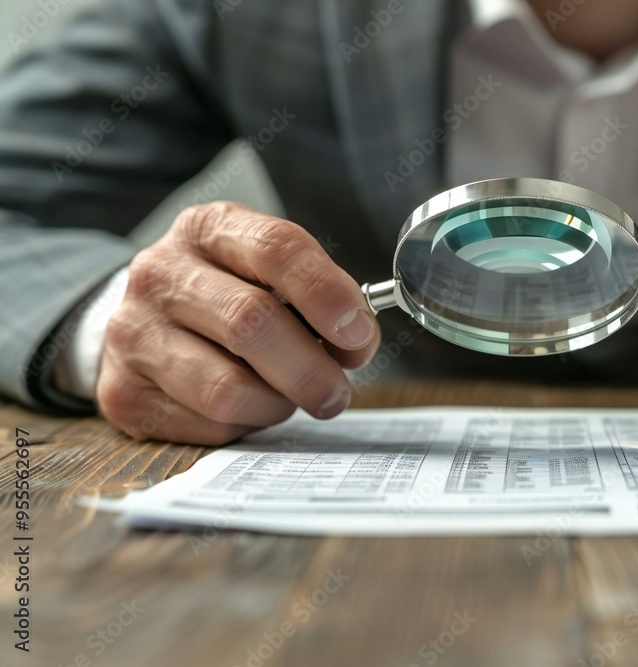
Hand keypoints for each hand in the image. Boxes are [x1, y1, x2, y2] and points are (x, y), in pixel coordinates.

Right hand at [97, 202, 379, 444]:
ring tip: (287, 397)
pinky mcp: (123, 393)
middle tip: (337, 392)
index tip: (359, 335)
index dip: (328, 295)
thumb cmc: (229, 295)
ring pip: (228, 387)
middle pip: (251, 322)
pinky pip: (207, 424)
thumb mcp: (270, 272)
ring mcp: (133, 333)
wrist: (148, 322)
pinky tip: (247, 407)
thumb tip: (356, 340)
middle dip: (312, 368)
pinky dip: (244, 424)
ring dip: (278, 403)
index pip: (277, 249)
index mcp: (209, 230)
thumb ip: (318, 296)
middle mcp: (160, 274)